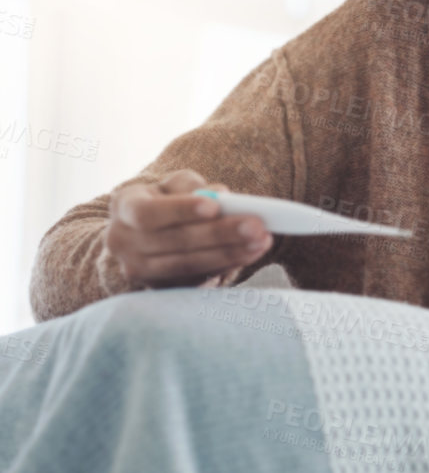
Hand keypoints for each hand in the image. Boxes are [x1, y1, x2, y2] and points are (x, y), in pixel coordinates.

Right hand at [105, 169, 273, 289]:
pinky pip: (197, 279)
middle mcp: (123, 242)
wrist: (144, 233)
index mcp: (123, 207)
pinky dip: (226, 266)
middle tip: (257, 226)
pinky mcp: (158, 288)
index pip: (147, 213)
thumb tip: (222, 196)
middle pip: (175, 242)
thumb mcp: (172, 184)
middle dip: (220, 234)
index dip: (180, 211)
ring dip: (230, 254)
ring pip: (189, 265)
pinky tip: (250, 253)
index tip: (214, 206)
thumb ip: (192, 186)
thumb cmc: (165, 200)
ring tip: (262, 241)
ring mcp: (139, 270)